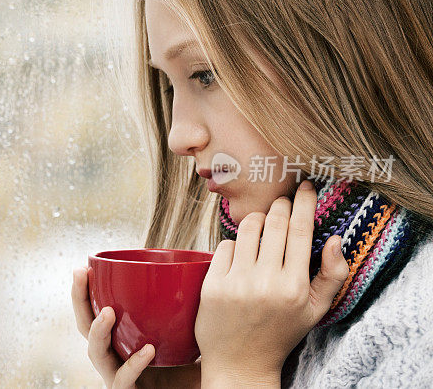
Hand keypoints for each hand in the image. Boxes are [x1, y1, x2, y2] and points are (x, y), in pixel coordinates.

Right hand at [71, 266, 200, 388]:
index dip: (86, 291)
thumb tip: (203, 270)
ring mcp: (118, 377)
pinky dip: (134, 364)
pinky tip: (148, 350)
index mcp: (120, 341)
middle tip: (81, 273)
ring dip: (98, 331)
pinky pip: (123, 380)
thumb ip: (188, 309)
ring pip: (96, 354)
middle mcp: (114, 357)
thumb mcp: (188, 334)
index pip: (95, 312)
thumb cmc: (191, 371)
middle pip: (85, 327)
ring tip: (108, 312)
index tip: (85, 266)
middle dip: (79, 299)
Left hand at [194, 179, 348, 385]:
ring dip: (257, 219)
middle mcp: (267, 282)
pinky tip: (240, 254)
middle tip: (282, 201)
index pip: (302, 231)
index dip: (304, 202)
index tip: (305, 186)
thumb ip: (333, 275)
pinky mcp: (212, 285)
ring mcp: (237, 283)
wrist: (241, 362)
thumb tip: (336, 238)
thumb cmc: (280, 333)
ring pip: (248, 228)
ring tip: (262, 225)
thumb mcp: (316, 311)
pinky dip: (234, 244)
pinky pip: (224, 246)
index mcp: (295, 287)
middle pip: (275, 223)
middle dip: (280, 204)